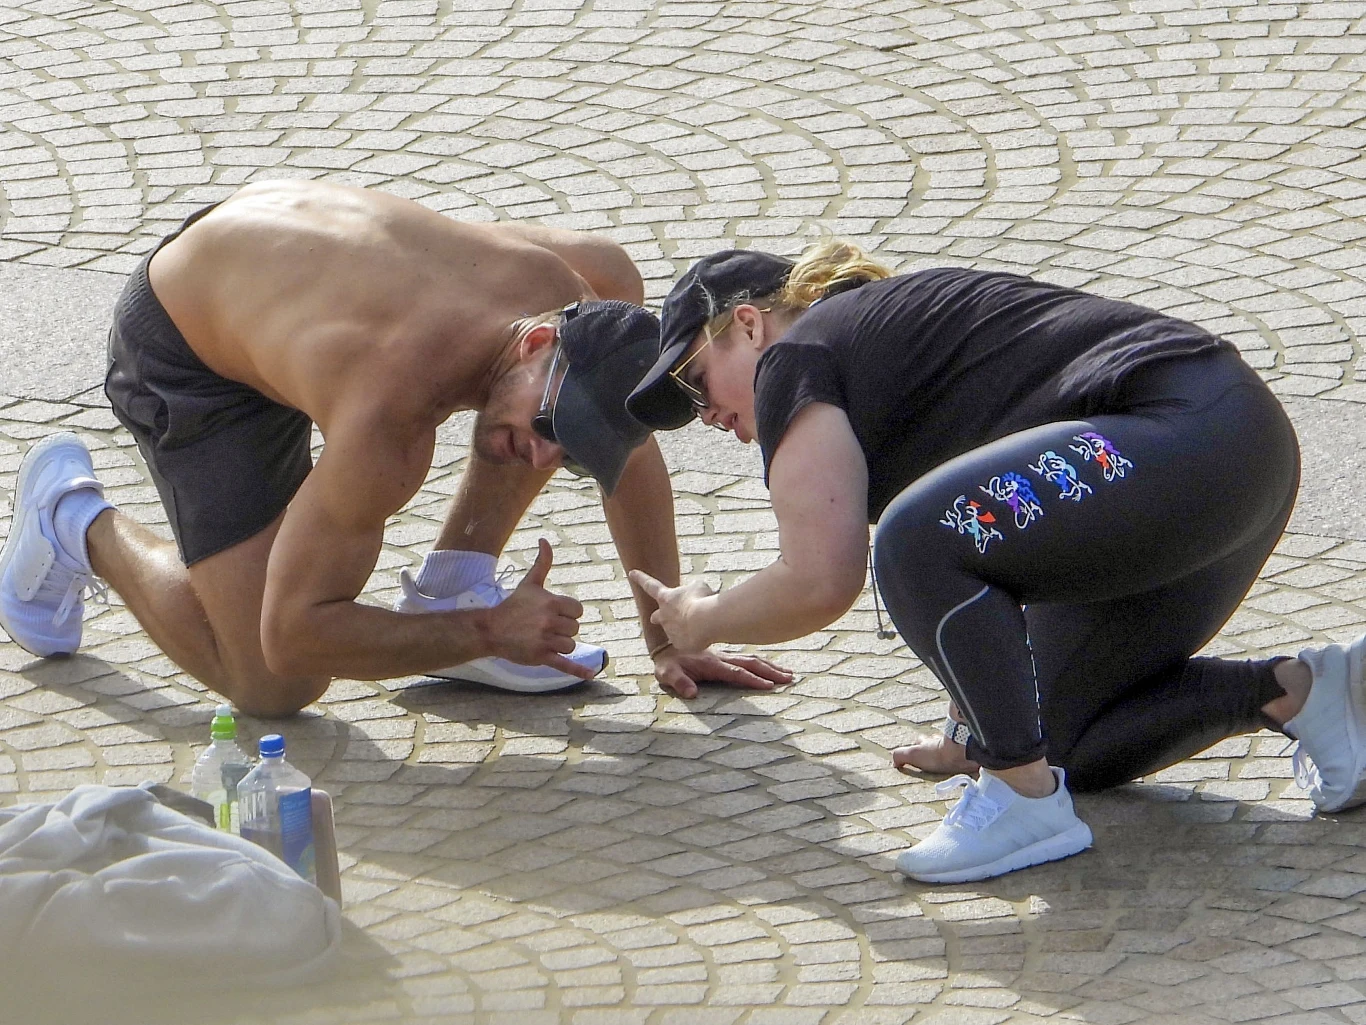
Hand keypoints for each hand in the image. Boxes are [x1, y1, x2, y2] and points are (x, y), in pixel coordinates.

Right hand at [487, 539, 592, 678]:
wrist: (492, 629)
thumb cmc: (514, 605)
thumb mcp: (530, 583)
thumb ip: (542, 562)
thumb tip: (545, 540)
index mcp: (551, 602)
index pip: (578, 611)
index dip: (569, 613)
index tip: (554, 614)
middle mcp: (549, 621)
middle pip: (575, 629)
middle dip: (563, 629)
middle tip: (544, 627)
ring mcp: (545, 640)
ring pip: (570, 645)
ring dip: (561, 645)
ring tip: (543, 639)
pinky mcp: (541, 657)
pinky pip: (564, 664)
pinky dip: (578, 670)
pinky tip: (591, 674)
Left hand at [628, 570, 715, 653]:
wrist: (705, 622)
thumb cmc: (701, 600)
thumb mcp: (698, 587)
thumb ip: (692, 590)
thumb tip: (694, 596)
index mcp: (665, 597)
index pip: (650, 585)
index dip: (641, 578)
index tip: (631, 573)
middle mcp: (663, 615)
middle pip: (656, 617)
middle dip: (658, 617)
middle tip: (663, 616)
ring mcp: (670, 632)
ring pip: (674, 630)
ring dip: (684, 627)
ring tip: (700, 624)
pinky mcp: (679, 645)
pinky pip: (685, 642)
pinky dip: (692, 639)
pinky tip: (702, 635)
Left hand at [652, 645, 794, 698]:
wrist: (666, 646)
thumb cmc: (667, 663)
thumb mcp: (667, 673)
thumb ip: (678, 682)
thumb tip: (692, 693)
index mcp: (711, 664)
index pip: (736, 673)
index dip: (752, 679)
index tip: (769, 686)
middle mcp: (722, 659)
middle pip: (751, 663)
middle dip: (770, 671)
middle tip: (790, 679)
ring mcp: (725, 657)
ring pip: (752, 659)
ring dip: (770, 666)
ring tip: (789, 674)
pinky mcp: (726, 658)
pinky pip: (747, 659)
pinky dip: (762, 663)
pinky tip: (773, 668)